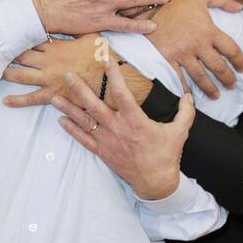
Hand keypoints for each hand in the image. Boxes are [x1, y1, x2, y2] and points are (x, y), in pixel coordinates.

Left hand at [2, 34, 103, 107]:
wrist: (108, 78)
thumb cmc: (102, 58)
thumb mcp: (91, 36)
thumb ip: (79, 29)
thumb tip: (77, 16)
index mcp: (56, 47)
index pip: (31, 40)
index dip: (19, 37)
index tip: (8, 34)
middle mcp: (47, 62)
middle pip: (21, 56)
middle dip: (8, 53)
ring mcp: (48, 79)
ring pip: (21, 75)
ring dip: (7, 73)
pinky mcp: (51, 94)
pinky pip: (31, 98)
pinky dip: (17, 100)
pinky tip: (5, 101)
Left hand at [51, 59, 194, 199]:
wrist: (156, 183)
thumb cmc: (166, 156)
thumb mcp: (180, 132)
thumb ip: (185, 111)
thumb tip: (188, 94)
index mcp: (135, 121)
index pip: (121, 92)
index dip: (112, 74)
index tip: (106, 60)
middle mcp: (118, 129)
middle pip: (94, 105)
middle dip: (80, 89)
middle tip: (68, 76)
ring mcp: (108, 142)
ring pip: (85, 122)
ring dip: (69, 109)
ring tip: (54, 98)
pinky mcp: (103, 152)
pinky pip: (84, 140)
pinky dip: (72, 130)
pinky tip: (61, 121)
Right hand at [149, 0, 242, 98]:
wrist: (148, 3)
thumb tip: (240, 6)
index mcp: (208, 30)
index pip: (231, 49)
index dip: (239, 60)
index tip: (242, 68)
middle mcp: (198, 45)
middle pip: (218, 67)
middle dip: (227, 78)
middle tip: (232, 86)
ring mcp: (183, 54)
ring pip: (200, 77)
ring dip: (210, 88)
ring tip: (216, 95)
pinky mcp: (168, 59)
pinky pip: (178, 78)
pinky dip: (185, 89)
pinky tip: (190, 96)